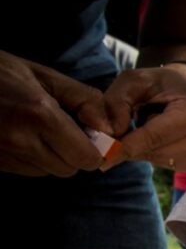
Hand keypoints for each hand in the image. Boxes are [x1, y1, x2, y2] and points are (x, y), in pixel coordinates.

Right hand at [0, 51, 112, 176]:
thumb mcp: (45, 76)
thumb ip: (85, 100)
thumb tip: (112, 128)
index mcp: (40, 115)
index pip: (87, 158)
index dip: (93, 148)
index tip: (87, 133)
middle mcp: (21, 140)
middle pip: (69, 169)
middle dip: (73, 153)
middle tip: (61, 129)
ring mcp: (4, 154)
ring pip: (48, 172)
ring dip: (50, 156)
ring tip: (35, 129)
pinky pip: (26, 170)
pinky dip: (30, 158)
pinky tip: (18, 135)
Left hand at [94, 65, 185, 171]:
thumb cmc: (161, 85)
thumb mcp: (134, 80)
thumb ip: (116, 102)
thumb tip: (112, 133)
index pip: (154, 137)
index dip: (125, 147)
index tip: (103, 159)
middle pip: (156, 152)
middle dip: (134, 145)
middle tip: (127, 128)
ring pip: (161, 161)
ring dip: (146, 148)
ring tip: (152, 127)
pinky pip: (169, 165)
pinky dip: (158, 154)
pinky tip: (163, 138)